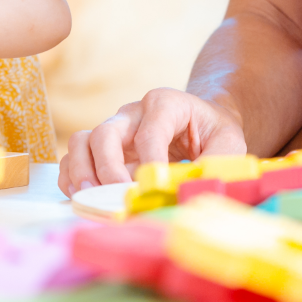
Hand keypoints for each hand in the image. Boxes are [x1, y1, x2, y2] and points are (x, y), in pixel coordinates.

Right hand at [57, 88, 248, 194]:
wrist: (201, 122)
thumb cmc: (214, 133)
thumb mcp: (229, 143)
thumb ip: (216, 165)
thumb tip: (191, 193)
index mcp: (164, 104)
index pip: (149, 133)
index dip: (150, 162)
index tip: (154, 189)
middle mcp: (132, 113)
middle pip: (104, 133)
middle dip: (108, 169)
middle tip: (119, 196)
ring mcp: (113, 129)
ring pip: (81, 141)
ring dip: (82, 172)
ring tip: (92, 198)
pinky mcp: (102, 148)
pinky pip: (75, 157)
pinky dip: (72, 177)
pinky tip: (84, 197)